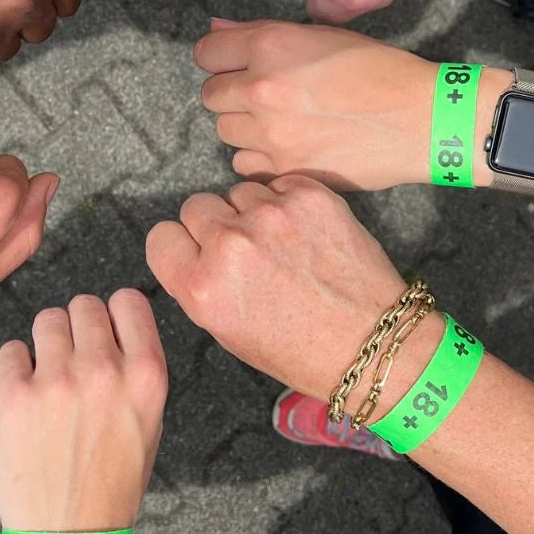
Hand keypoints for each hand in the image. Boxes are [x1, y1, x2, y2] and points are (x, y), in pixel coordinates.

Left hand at [0, 290, 166, 530]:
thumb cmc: (112, 483)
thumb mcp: (149, 422)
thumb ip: (136, 369)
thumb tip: (114, 327)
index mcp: (147, 375)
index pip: (129, 300)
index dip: (115, 313)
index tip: (107, 330)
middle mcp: (104, 370)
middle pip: (84, 304)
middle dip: (78, 328)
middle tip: (73, 361)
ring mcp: (57, 381)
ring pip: (47, 319)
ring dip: (46, 343)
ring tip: (49, 379)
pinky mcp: (15, 396)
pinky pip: (11, 350)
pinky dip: (16, 368)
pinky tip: (27, 398)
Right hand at [146, 177, 409, 401]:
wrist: (371, 343)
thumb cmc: (299, 349)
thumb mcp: (226, 330)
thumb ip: (199, 282)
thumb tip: (192, 245)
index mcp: (202, 287)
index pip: (162, 237)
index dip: (181, 246)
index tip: (198, 254)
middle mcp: (231, 246)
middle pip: (196, 206)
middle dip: (214, 225)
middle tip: (244, 251)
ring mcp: (271, 216)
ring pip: (238, 191)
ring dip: (252, 211)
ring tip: (282, 245)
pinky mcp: (308, 196)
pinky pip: (278, 184)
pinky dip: (287, 202)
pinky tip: (305, 233)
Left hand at [196, 19, 434, 188]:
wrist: (421, 119)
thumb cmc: (378, 71)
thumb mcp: (320, 35)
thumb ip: (260, 34)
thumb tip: (216, 31)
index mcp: (269, 45)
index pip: (206, 53)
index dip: (221, 59)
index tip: (235, 65)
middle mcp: (260, 87)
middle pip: (210, 95)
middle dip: (232, 94)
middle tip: (266, 95)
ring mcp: (270, 132)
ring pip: (225, 131)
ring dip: (245, 126)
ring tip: (283, 122)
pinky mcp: (283, 168)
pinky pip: (244, 163)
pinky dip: (259, 158)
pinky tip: (288, 147)